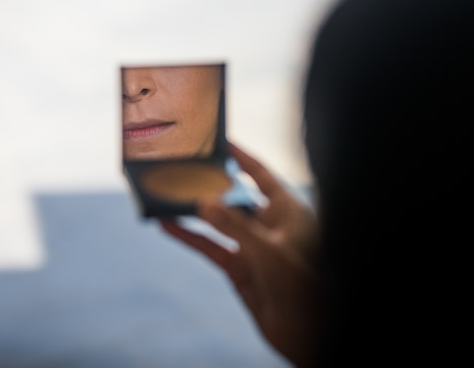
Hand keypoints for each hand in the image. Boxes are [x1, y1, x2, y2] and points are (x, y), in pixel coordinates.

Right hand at [159, 142, 320, 367]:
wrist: (305, 331)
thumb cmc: (301, 285)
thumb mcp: (268, 251)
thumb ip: (235, 226)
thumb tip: (205, 202)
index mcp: (288, 211)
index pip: (263, 175)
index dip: (243, 158)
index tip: (222, 142)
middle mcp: (270, 224)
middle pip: (236, 196)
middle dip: (211, 184)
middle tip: (185, 167)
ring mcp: (253, 246)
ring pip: (219, 222)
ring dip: (194, 211)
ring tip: (167, 194)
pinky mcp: (239, 267)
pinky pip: (210, 247)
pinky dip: (190, 237)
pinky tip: (169, 226)